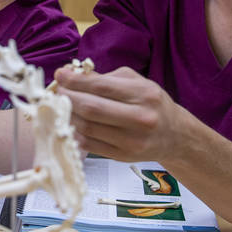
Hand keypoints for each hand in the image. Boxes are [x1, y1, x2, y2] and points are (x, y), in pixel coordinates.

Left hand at [53, 65, 181, 162]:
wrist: (174, 135)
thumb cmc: (152, 104)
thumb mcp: (136, 83)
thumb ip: (106, 78)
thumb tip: (72, 74)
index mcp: (144, 94)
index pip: (101, 86)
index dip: (75, 81)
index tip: (60, 75)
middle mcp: (140, 118)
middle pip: (91, 108)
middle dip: (67, 97)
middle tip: (57, 91)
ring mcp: (131, 141)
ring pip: (87, 128)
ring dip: (68, 115)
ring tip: (60, 106)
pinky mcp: (122, 156)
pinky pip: (89, 144)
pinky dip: (75, 133)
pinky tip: (71, 123)